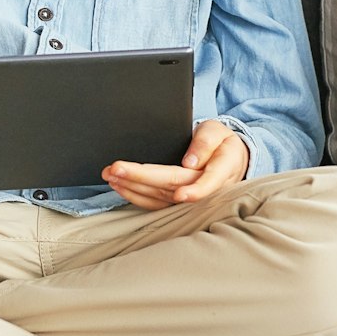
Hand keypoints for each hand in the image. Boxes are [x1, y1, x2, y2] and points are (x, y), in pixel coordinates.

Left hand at [102, 120, 250, 209]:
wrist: (225, 158)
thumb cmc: (221, 143)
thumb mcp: (218, 133)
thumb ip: (205, 144)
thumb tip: (190, 162)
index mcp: (221, 171)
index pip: (208, 183)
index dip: (194, 191)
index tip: (179, 195)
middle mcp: (205, 189)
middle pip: (172, 187)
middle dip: (142, 179)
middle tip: (116, 169)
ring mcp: (189, 198)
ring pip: (160, 197)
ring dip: (133, 187)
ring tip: (111, 176)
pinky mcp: (175, 202)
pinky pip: (155, 203)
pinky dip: (135, 195)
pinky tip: (120, 186)